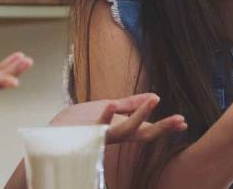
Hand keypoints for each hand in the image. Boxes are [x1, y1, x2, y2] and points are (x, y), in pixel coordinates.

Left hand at [50, 93, 187, 143]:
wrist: (48, 137)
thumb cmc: (75, 125)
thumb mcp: (105, 108)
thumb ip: (128, 104)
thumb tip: (154, 96)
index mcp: (119, 129)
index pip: (147, 129)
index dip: (166, 126)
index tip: (184, 122)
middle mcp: (113, 136)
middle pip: (143, 135)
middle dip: (163, 127)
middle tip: (180, 120)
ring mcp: (101, 136)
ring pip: (126, 130)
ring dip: (141, 115)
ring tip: (154, 100)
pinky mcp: (86, 134)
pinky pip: (97, 126)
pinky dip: (105, 116)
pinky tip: (112, 104)